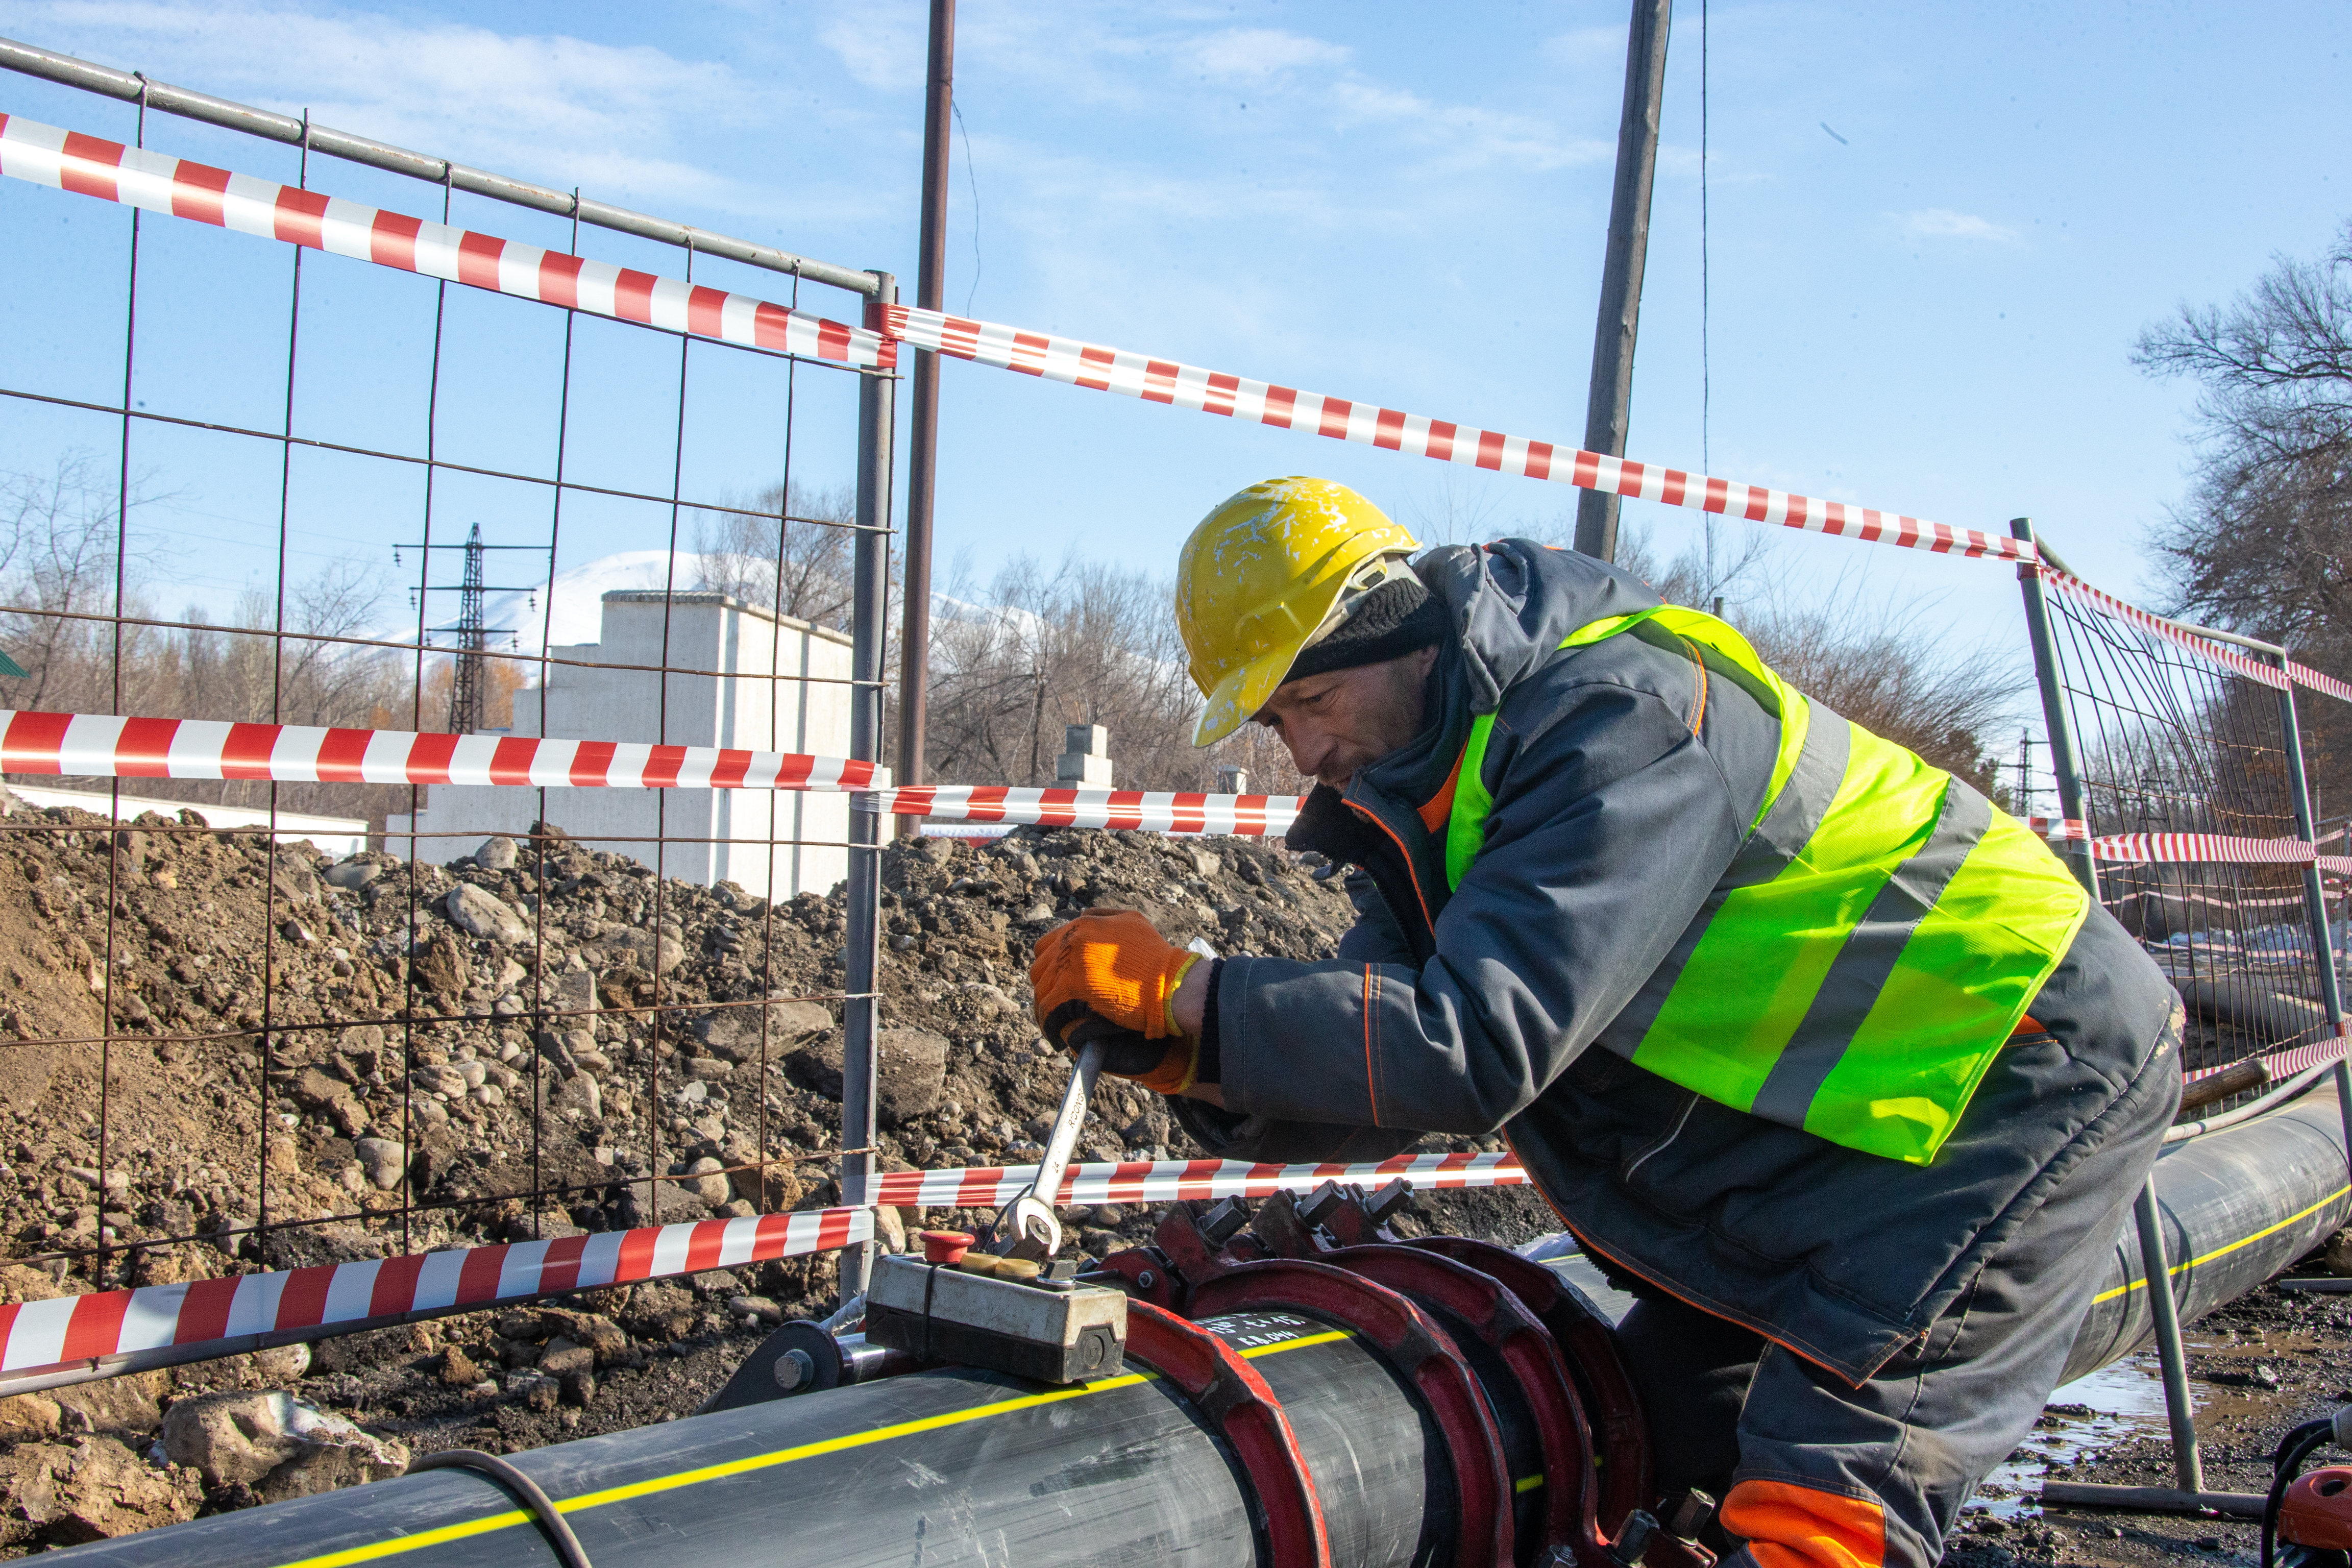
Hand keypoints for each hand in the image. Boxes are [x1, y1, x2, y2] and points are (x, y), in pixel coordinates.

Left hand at [1031, 909, 1201, 1091]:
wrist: (1168, 983)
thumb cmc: (1156, 955)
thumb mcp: (1132, 920)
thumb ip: (1102, 915)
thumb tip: (1080, 916)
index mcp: (1082, 925)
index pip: (1046, 946)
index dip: (1050, 965)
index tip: (1057, 981)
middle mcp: (1070, 942)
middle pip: (1039, 968)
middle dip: (1045, 985)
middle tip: (1055, 1002)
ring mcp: (1068, 966)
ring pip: (1040, 988)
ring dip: (1044, 1005)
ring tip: (1053, 1020)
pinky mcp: (1070, 990)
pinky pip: (1046, 1007)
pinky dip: (1047, 1021)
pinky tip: (1054, 1032)